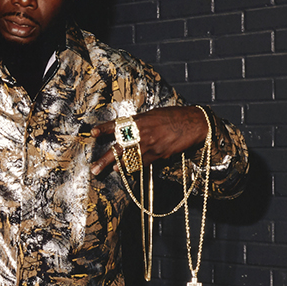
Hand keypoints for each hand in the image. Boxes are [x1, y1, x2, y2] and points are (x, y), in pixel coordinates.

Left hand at [90, 106, 208, 175]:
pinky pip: (144, 163)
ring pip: (130, 160)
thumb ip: (139, 123)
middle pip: (119, 148)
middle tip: (94, 169)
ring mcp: (150, 145)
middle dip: (105, 160)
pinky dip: (136, 167)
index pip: (117, 124)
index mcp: (140, 120)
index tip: (92, 133)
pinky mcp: (159, 155)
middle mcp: (142, 133)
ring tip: (110, 171)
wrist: (194, 123)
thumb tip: (127, 129)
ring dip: (119, 166)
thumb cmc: (173, 116)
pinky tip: (128, 170)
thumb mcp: (153, 115)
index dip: (104, 129)